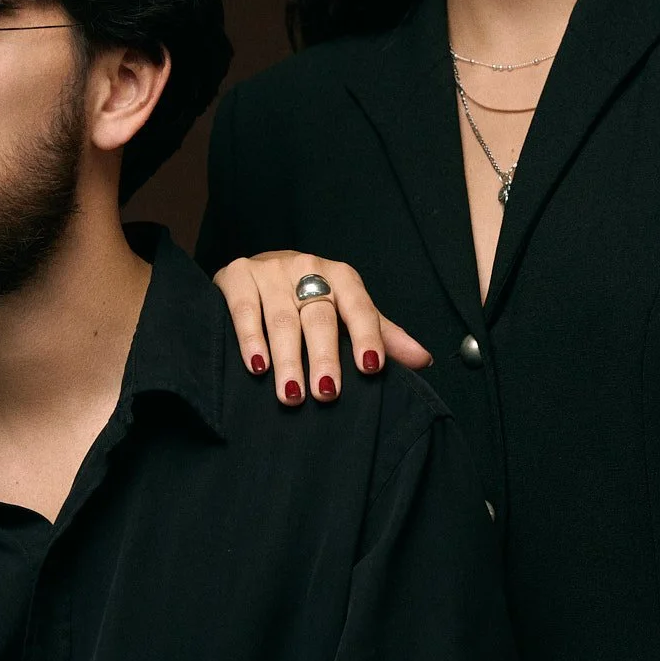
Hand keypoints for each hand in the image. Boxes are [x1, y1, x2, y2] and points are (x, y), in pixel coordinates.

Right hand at [213, 251, 430, 403]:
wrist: (255, 271)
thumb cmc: (308, 299)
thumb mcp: (346, 313)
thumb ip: (381, 336)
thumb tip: (423, 360)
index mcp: (341, 276)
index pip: (359, 306)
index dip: (366, 336)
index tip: (370, 368)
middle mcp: (307, 266)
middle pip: (319, 315)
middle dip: (324, 356)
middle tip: (327, 392)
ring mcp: (270, 269)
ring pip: (282, 318)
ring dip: (288, 359)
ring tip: (292, 394)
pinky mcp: (236, 275)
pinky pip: (244, 310)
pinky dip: (251, 340)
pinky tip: (257, 366)